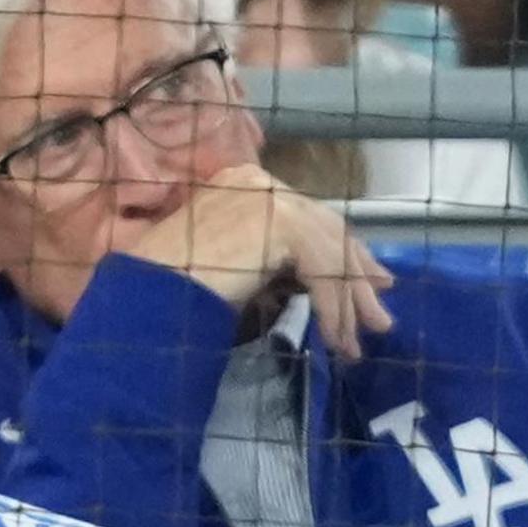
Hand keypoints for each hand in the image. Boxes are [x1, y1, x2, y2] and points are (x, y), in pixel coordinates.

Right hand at [116, 164, 394, 355]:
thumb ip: (277, 262)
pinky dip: (334, 308)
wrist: (150, 290)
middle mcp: (261, 181)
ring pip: (331, 251)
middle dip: (356, 278)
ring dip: (348, 303)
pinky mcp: (280, 220)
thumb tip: (322, 282)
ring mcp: (270, 195)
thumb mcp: (239, 266)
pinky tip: (336, 339)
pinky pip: (323, 270)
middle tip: (378, 317)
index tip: (370, 285)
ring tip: (354, 345)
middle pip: (327, 230)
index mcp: (247, 183)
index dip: (343, 254)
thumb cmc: (179, 287)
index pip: (309, 219)